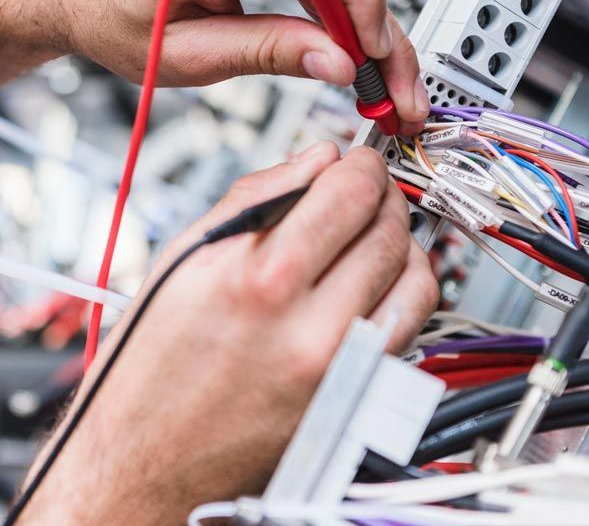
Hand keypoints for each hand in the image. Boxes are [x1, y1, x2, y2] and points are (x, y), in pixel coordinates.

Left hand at [0, 0, 428, 132]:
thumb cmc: (117, 11)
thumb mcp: (190, 52)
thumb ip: (268, 51)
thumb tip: (338, 63)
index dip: (361, 13)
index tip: (380, 63)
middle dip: (382, 39)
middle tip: (399, 95)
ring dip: (373, 35)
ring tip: (389, 89)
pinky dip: (349, 21)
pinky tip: (365, 59)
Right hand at [18, 142, 438, 525]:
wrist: (147, 456)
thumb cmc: (155, 361)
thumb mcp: (189, 255)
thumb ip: (262, 193)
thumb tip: (317, 158)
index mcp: (261, 278)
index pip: (350, 192)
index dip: (362, 163)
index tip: (357, 159)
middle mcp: (310, 325)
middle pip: (388, 227)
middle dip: (382, 193)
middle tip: (364, 188)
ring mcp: (341, 366)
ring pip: (415, 272)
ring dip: (401, 236)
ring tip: (373, 228)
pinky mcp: (356, 393)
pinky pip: (413, 322)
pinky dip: (407, 284)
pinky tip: (380, 273)